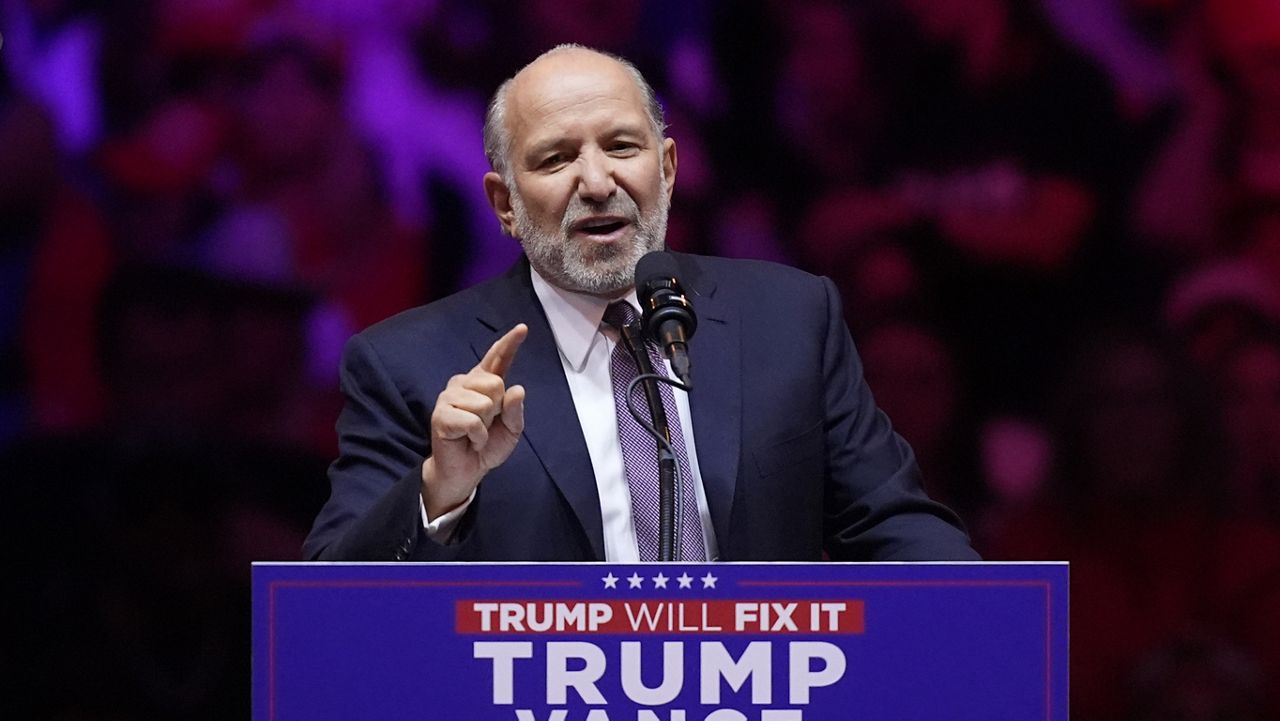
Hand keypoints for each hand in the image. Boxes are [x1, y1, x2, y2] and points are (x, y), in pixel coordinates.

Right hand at [421, 324, 527, 518]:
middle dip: (497, 410)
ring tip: (475, 433)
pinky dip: (477, 436)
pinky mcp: (441, 414)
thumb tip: (516, 389)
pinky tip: (469, 440)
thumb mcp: (511, 430)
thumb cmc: (486, 446)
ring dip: (486, 425)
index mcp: (483, 383)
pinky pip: (472, 421)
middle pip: (495, 383)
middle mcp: (464, 383)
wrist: (465, 471)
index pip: (498, 359)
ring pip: (485, 403)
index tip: (522, 328)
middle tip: (486, 424)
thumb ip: (516, 411)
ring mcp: (449, 396)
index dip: (509, 343)